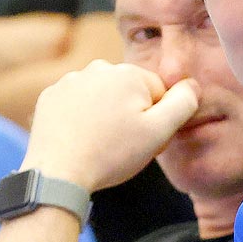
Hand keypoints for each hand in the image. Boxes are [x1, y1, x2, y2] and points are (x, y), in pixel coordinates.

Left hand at [24, 60, 198, 192]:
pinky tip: (80, 140)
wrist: (57, 173)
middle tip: (122, 145)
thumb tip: (192, 85)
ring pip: (101, 98)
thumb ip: (182, 104)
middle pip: (128, 92)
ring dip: (105, 116)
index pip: (157, 92)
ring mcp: (70, 81)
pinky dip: (80, 119)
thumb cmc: (111, 154)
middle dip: (130, 115)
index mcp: (128, 74)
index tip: (144, 139)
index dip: (156, 119)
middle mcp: (97, 68)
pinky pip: (76, 105)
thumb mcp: (158, 133)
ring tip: (99, 144)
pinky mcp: (50, 97)